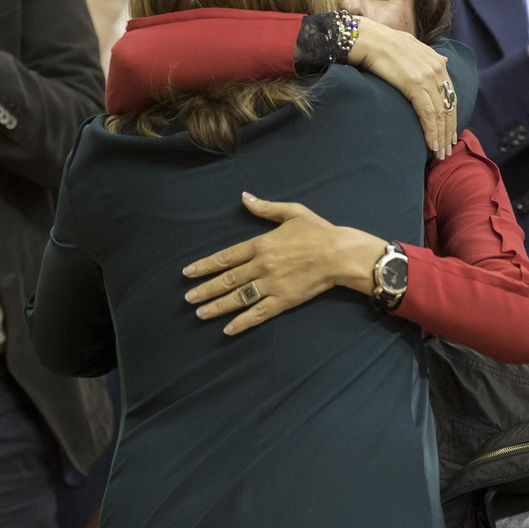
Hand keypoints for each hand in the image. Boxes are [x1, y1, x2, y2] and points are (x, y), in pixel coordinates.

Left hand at [182, 192, 385, 334]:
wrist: (340, 253)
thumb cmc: (318, 231)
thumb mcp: (292, 212)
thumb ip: (266, 208)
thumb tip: (244, 197)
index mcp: (261, 244)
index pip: (226, 256)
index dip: (205, 265)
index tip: (188, 272)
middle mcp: (261, 265)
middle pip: (228, 279)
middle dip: (205, 289)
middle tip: (188, 299)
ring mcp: (272, 285)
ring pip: (239, 298)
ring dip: (217, 306)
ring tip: (200, 313)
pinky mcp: (284, 300)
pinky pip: (259, 313)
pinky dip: (242, 322)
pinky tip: (228, 329)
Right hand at [349, 17, 457, 158]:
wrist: (368, 38)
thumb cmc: (382, 43)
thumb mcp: (411, 47)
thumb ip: (424, 59)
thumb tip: (435, 63)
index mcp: (437, 62)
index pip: (450, 95)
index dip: (451, 116)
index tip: (450, 134)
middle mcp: (437, 69)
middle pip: (449, 106)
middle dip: (449, 131)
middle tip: (447, 150)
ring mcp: (428, 76)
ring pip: (441, 113)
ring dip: (442, 136)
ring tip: (440, 153)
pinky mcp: (415, 84)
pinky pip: (428, 113)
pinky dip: (432, 131)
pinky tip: (432, 144)